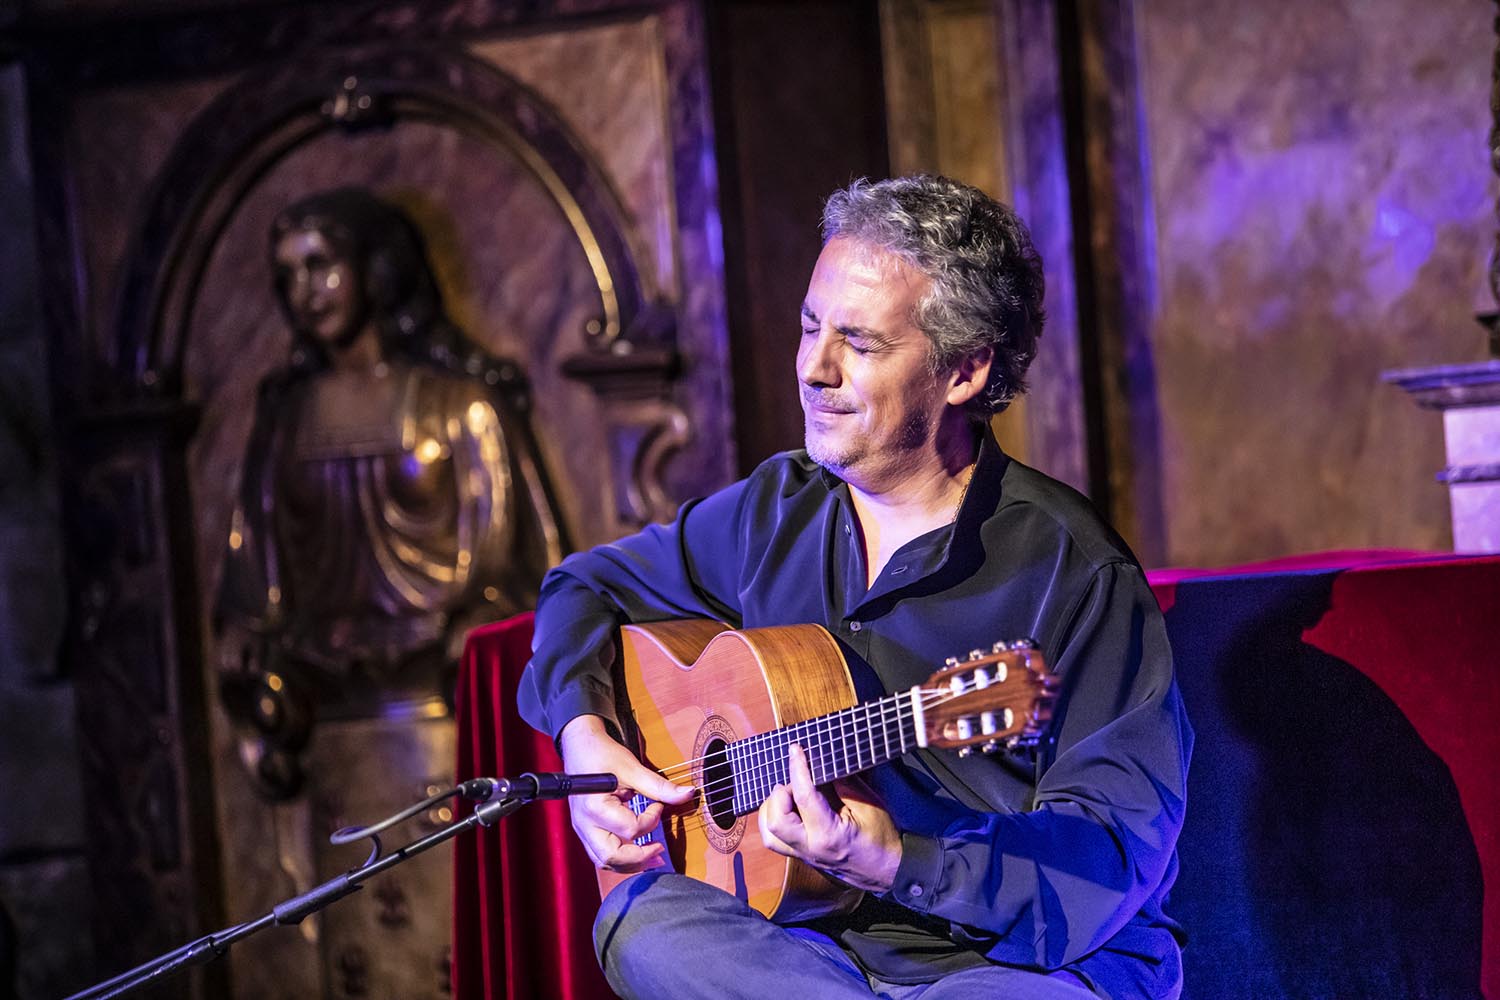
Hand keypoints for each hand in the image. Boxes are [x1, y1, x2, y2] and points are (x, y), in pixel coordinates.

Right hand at [558, 715, 693, 871]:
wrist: (580, 747)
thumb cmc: (602, 755)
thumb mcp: (633, 768)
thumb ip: (659, 786)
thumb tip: (687, 794)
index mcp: (595, 807)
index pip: (630, 829)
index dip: (651, 819)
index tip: (658, 805)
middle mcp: (584, 823)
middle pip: (611, 856)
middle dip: (639, 858)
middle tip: (660, 852)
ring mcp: (582, 829)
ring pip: (603, 860)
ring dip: (629, 863)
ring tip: (652, 857)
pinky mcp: (585, 829)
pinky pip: (600, 853)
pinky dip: (619, 857)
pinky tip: (636, 852)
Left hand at [758, 743, 902, 892]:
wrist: (887, 871)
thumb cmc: (882, 839)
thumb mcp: (869, 805)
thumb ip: (844, 783)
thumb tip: (822, 763)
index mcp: (829, 835)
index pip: (803, 797)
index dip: (797, 769)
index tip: (796, 750)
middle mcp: (810, 847)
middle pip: (775, 821)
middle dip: (779, 794)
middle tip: (795, 781)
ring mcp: (804, 854)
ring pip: (769, 834)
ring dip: (772, 808)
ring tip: (788, 794)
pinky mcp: (802, 855)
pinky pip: (776, 839)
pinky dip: (774, 818)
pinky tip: (787, 807)